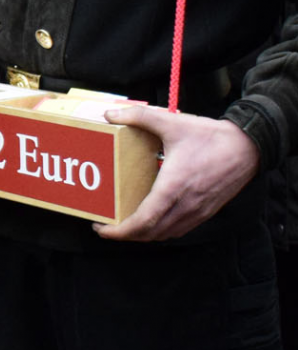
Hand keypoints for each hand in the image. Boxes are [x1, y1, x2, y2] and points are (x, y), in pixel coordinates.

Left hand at [95, 108, 259, 242]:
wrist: (247, 148)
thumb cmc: (209, 137)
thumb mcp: (171, 122)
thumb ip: (138, 117)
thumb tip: (110, 114)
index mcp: (174, 187)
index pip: (145, 221)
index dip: (122, 231)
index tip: (103, 229)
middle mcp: (186, 205)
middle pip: (151, 233)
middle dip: (126, 235)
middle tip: (107, 227)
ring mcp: (197, 211)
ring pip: (166, 234)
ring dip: (143, 235)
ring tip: (125, 225)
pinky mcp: (206, 211)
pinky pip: (179, 229)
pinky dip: (161, 230)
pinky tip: (151, 220)